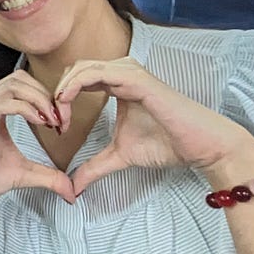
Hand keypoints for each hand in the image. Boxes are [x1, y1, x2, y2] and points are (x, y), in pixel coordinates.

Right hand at [0, 70, 76, 214]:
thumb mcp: (21, 174)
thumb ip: (47, 176)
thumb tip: (71, 190)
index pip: (23, 86)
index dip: (47, 98)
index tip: (62, 121)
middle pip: (20, 79)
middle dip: (46, 95)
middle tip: (61, 119)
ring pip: (13, 85)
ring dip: (39, 100)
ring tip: (52, 120)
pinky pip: (2, 104)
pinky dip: (25, 109)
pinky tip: (38, 122)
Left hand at [56, 58, 253, 193]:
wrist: (201, 146)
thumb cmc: (167, 145)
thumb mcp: (120, 156)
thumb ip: (95, 167)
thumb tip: (73, 187)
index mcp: (118, 84)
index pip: (78, 78)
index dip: (60, 97)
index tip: (54, 124)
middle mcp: (123, 73)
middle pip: (76, 68)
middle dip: (58, 91)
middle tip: (52, 120)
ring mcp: (131, 73)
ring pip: (84, 67)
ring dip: (64, 88)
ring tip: (57, 113)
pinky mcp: (138, 80)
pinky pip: (99, 73)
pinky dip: (77, 84)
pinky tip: (66, 100)